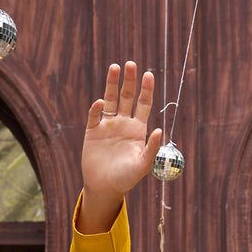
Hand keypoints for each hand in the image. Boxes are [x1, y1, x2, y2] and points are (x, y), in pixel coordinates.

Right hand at [79, 62, 162, 230]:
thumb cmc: (127, 178)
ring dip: (112, 84)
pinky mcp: (92, 131)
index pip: (144, 104)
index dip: (147, 89)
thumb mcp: (143, 165)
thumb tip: (159, 131)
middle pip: (127, 97)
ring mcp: (107, 125)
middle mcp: (123, 123)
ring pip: (110, 99)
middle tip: (131, 64)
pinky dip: (96, 108)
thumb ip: (151, 149)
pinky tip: (100, 103)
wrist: (105, 187)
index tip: (149, 74)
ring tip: (115, 67)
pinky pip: (94, 115)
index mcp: (138, 129)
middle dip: (129, 81)